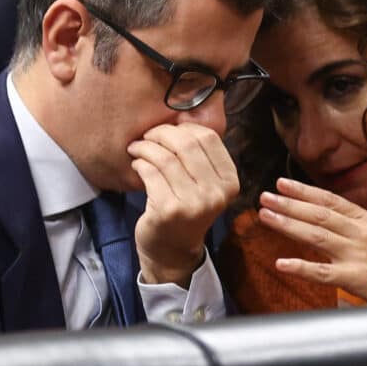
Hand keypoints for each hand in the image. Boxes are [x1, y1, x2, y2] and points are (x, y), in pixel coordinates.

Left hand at [127, 123, 238, 286]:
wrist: (172, 250)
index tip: (169, 130)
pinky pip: (150, 173)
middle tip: (147, 136)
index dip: (185, 127)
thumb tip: (180, 115)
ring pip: (165, 158)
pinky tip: (136, 165)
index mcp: (229, 181)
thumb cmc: (186, 210)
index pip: (209, 137)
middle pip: (186, 144)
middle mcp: (216, 193)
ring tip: (137, 149)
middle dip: (162, 133)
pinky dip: (139, 163)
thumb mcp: (204, 185)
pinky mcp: (168, 210)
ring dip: (145, 148)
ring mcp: (193, 203)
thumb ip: (200, 156)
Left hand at [257, 178, 366, 303]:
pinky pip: (322, 272)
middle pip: (318, 215)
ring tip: (265, 216)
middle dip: (289, 204)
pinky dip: (301, 267)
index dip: (305, 191)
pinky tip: (281, 263)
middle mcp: (359, 234)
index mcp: (366, 221)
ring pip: (316, 236)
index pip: (330, 201)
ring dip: (288, 225)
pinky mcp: (353, 279)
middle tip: (265, 196)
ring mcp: (355, 256)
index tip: (282, 183)